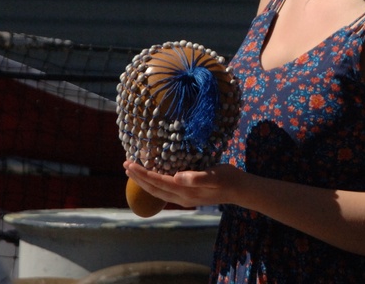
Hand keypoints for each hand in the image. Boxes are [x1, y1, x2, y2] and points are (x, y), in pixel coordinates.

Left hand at [123, 160, 241, 208]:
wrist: (239, 190)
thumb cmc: (228, 178)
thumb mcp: (214, 174)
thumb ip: (196, 177)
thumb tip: (177, 177)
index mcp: (186, 191)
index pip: (158, 182)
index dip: (143, 174)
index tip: (130, 164)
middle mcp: (181, 197)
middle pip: (154, 189)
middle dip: (138, 178)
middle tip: (125, 166)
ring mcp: (184, 198)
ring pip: (157, 191)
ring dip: (144, 182)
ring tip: (132, 173)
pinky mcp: (187, 196)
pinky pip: (164, 191)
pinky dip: (153, 184)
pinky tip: (152, 179)